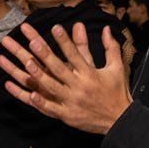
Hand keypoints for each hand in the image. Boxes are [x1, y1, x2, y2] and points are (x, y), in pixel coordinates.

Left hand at [0, 22, 130, 134]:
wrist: (121, 120)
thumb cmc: (117, 91)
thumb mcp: (117, 67)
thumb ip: (110, 47)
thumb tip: (106, 28)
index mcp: (90, 74)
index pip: (75, 54)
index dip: (64, 41)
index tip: (55, 27)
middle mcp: (80, 87)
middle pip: (60, 68)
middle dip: (46, 54)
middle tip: (33, 41)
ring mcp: (72, 102)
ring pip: (52, 87)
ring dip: (38, 75)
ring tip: (26, 62)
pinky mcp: (68, 116)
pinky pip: (51, 109)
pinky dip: (41, 102)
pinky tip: (30, 94)